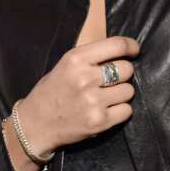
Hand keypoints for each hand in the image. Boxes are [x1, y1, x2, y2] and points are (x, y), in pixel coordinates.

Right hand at [16, 36, 138, 156]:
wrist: (35, 125)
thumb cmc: (52, 91)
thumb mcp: (66, 64)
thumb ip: (91, 57)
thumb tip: (124, 51)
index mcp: (76, 59)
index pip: (117, 45)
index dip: (131, 47)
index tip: (134, 50)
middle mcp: (85, 78)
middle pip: (126, 69)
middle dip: (123, 74)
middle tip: (111, 80)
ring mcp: (93, 101)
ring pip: (129, 91)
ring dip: (122, 93)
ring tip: (106, 97)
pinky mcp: (99, 122)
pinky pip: (127, 110)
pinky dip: (121, 110)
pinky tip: (107, 110)